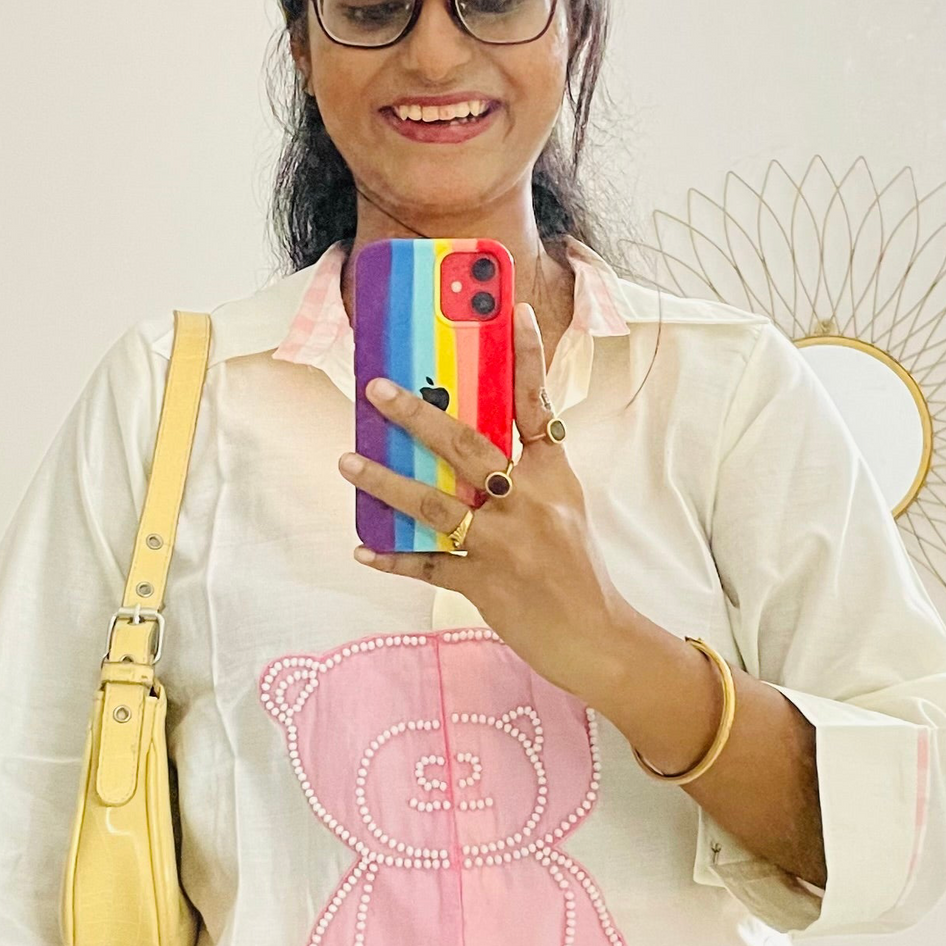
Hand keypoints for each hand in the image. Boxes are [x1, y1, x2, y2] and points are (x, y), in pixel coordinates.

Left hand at [339, 302, 635, 706]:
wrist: (597, 636)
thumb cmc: (576, 571)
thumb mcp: (565, 509)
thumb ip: (528, 472)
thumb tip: (470, 441)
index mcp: (554, 477)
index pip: (537, 406)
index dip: (526, 357)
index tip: (512, 309)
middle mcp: (530, 503)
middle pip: (469, 447)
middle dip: (418, 416)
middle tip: (377, 389)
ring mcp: (507, 545)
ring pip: (437, 505)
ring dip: (387, 482)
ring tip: (348, 461)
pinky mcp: (486, 586)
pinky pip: (430, 566)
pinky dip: (394, 557)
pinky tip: (362, 547)